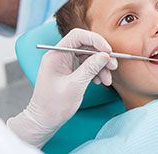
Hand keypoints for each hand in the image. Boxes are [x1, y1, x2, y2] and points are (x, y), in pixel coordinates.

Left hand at [7, 29, 116, 147]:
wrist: (44, 120)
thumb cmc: (53, 106)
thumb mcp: (74, 86)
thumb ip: (90, 68)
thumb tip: (104, 55)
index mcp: (56, 54)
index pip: (78, 36)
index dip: (95, 40)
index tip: (108, 51)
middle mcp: (61, 55)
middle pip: (86, 45)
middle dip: (101, 55)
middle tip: (113, 66)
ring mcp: (66, 62)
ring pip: (89, 56)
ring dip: (101, 66)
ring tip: (107, 79)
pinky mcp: (71, 70)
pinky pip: (88, 65)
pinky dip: (97, 71)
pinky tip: (100, 81)